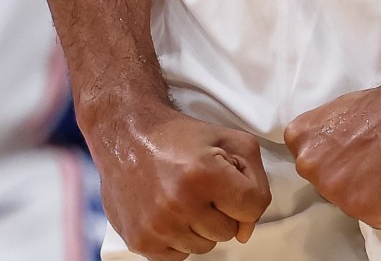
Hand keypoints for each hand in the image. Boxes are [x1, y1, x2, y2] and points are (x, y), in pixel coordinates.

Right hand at [89, 103, 271, 259]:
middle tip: (197, 185)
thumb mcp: (229, 139)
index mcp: (204, 173)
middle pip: (227, 232)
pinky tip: (166, 211)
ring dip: (197, 226)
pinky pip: (177, 256)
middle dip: (218, 211)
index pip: (252, 208)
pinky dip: (176, 237)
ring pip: (203, 246)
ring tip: (180, 196)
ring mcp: (157, 225)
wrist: (125, 133)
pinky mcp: (140, 240)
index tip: (226, 180)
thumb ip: (255, 182)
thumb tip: (245, 232)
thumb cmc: (179, 136)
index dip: (244, 193)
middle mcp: (179, 203)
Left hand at [284, 70, 380, 228]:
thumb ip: (323, 140)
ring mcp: (336, 192)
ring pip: (354, 206)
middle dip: (352, 180)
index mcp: (299, 142)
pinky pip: (380, 218)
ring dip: (372, 196)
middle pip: (330, 189)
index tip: (357, 152)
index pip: (316, 168)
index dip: (340, 163)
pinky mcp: (366, 211)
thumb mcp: (334, 113)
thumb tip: (329, 157)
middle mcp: (310, 168)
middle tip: (377, 160)